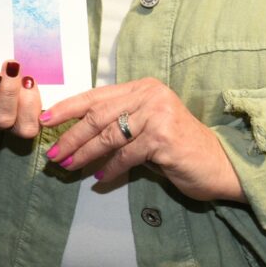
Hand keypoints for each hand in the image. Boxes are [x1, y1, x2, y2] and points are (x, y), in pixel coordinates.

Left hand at [41, 78, 244, 202]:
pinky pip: (126, 155)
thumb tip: (74, 132)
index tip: (45, 120)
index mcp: (143, 88)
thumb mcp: (145, 128)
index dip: (68, 108)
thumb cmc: (178, 149)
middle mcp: (150, 95)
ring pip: (108, 135)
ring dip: (84, 153)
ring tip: (68, 166)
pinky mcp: (163, 137)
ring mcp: (158, 114)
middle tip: (53, 153)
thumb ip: (119, 123)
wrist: (221, 166)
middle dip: (71, 136)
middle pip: (98, 115)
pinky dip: (110, 168)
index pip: (96, 96)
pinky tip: (99, 178)